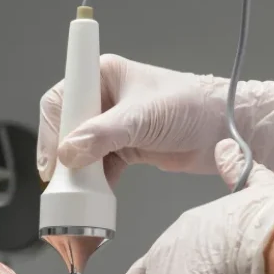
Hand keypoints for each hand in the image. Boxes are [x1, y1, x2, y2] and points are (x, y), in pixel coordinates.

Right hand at [37, 54, 273, 185]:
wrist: (222, 131)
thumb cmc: (190, 106)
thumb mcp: (142, 118)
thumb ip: (102, 135)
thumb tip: (68, 153)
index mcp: (103, 76)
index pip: (61, 100)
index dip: (51, 130)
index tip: (53, 159)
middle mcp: (104, 99)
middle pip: (66, 129)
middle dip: (63, 156)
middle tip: (62, 180)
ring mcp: (113, 127)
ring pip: (81, 153)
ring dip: (79, 174)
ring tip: (79, 193)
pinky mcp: (124, 149)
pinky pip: (99, 169)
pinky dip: (96, 185)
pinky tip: (97, 197)